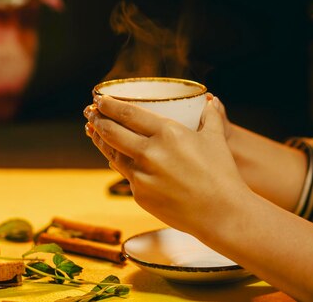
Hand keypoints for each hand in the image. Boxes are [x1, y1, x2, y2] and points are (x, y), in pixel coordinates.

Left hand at [83, 94, 249, 236]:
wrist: (221, 213)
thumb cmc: (222, 174)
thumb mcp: (215, 139)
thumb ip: (210, 117)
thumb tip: (212, 102)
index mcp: (167, 133)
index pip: (127, 113)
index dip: (109, 105)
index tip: (99, 99)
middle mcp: (150, 152)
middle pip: (112, 131)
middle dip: (97, 119)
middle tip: (90, 112)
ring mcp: (142, 175)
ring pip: (112, 153)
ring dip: (100, 140)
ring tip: (94, 131)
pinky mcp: (139, 194)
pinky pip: (124, 174)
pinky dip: (118, 162)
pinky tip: (113, 157)